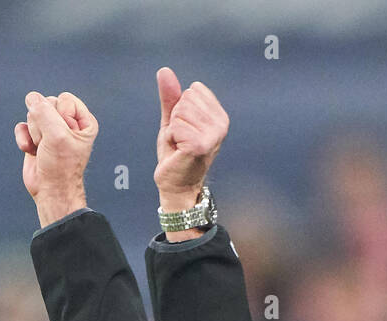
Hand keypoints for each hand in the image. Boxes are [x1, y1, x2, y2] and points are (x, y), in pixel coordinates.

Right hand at [14, 91, 97, 226]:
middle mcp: (68, 123)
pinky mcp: (35, 138)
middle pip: (47, 103)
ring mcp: (50, 130)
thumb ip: (44, 111)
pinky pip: (22, 126)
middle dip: (44, 125)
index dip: (59, 116)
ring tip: (43, 149)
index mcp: (83, 121)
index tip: (63, 136)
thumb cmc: (61, 167)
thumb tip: (31, 97)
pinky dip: (24, 139)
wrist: (51, 191)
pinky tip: (31, 151)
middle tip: (51, 145)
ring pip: (33, 114)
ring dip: (35, 134)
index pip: (64, 99)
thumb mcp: (57, 135)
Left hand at [154, 67, 227, 217]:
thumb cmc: (176, 153)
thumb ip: (170, 97)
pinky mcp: (200, 145)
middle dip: (175, 120)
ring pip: (179, 112)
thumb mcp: (172, 120)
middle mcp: (221, 123)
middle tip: (180, 140)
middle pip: (185, 99)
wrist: (176, 185)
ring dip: (173, 131)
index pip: (192, 90)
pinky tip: (179, 152)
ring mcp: (213, 135)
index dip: (180, 110)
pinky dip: (171, 139)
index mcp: (219, 115)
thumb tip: (164, 70)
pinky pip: (175, 126)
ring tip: (180, 146)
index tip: (184, 130)